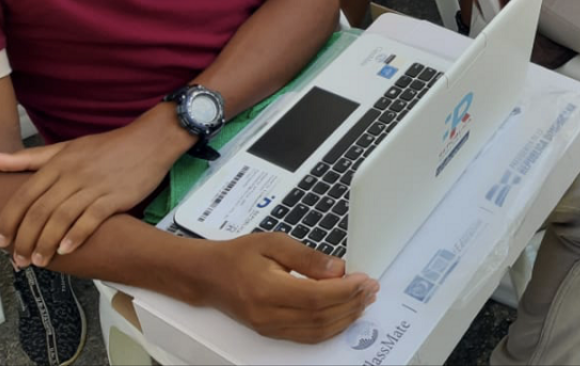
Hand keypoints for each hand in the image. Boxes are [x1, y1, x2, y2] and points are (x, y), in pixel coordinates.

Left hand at [0, 109, 188, 265]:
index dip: (9, 221)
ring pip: (62, 218)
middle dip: (24, 240)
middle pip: (40, 211)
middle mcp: (74, 174)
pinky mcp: (117, 196)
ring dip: (47, 243)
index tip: (0, 241)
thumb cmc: (110, 146)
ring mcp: (96, 185)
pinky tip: (67, 249)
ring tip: (40, 261)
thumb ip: (29, 158)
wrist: (152, 139)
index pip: (24, 195)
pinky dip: (77, 235)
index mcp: (59, 163)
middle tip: (18, 259)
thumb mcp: (67, 147)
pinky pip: (92, 218)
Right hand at [204, 234, 378, 342]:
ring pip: (317, 331)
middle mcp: (268, 315)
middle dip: (352, 304)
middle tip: (371, 288)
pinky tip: (344, 312)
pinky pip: (308, 336)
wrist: (208, 276)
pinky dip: (331, 326)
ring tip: (364, 299)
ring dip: (346, 317)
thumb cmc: (239, 255)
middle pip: (320, 317)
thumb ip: (308, 257)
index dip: (345, 291)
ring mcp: (270, 328)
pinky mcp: (272, 332)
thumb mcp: (274, 242)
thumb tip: (339, 269)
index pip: (316, 297)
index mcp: (267, 289)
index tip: (365, 279)